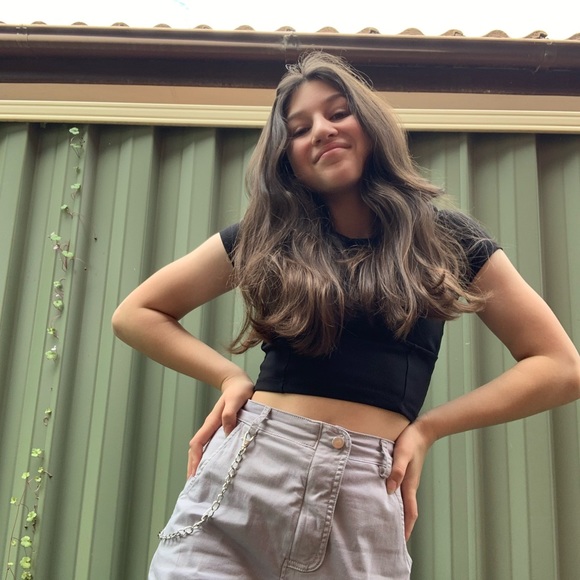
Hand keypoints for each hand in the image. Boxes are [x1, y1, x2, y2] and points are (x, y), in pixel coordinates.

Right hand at [187, 376, 253, 477]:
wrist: (237, 382)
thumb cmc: (239, 390)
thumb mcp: (237, 399)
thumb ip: (231, 413)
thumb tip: (226, 431)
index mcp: (212, 421)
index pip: (198, 443)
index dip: (195, 459)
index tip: (194, 474)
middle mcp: (211, 426)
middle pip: (196, 448)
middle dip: (193, 465)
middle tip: (193, 483)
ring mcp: (215, 428)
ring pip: (202, 448)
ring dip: (199, 462)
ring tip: (201, 479)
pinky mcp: (221, 428)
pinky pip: (211, 445)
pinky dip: (208, 456)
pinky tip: (213, 464)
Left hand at [386, 420, 434, 539]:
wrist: (421, 431)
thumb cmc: (410, 442)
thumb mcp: (402, 454)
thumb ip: (396, 470)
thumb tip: (390, 489)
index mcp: (410, 484)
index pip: (410, 512)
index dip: (407, 527)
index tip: (402, 541)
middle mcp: (410, 485)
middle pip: (407, 511)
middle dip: (402, 525)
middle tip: (391, 537)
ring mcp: (408, 480)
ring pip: (403, 502)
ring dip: (398, 513)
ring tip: (386, 522)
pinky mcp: (405, 474)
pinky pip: (400, 491)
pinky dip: (395, 500)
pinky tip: (386, 498)